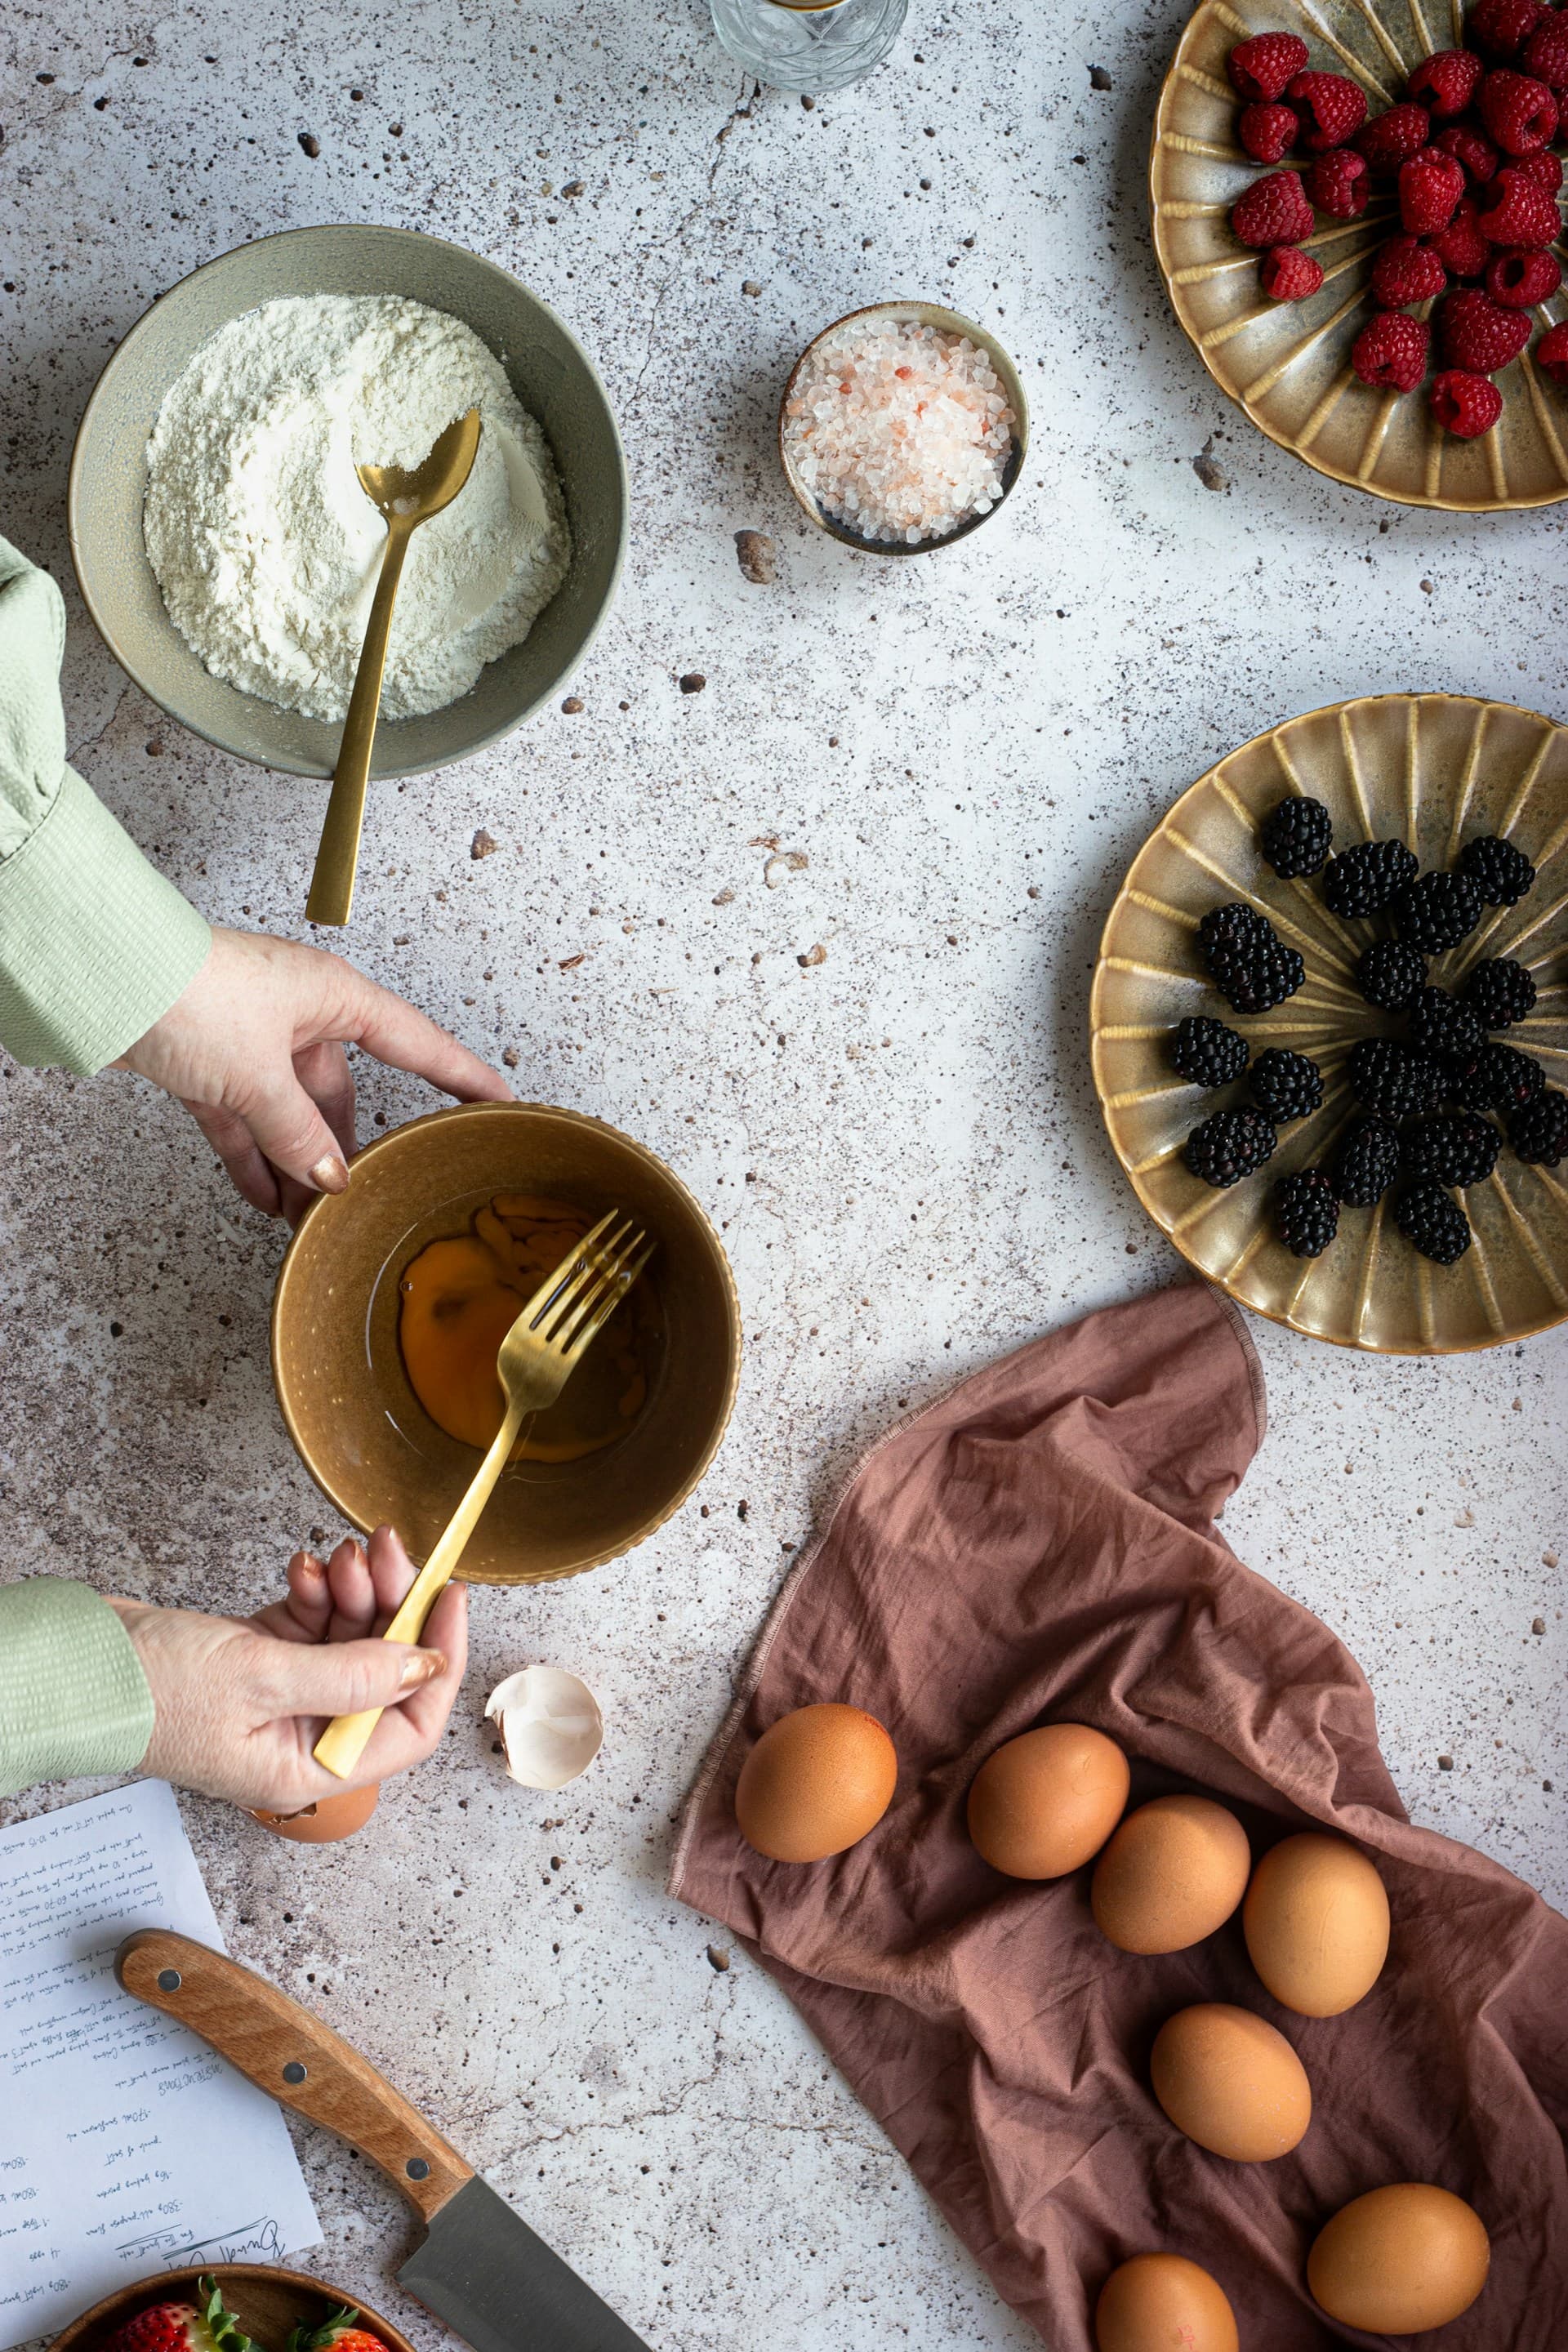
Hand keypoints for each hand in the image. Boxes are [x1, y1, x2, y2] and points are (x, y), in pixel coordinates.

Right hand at [106, 1527, 467, 1811]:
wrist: (75, 1664)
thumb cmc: (149, 1691)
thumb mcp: (262, 1678)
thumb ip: (352, 1672)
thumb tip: (425, 1663)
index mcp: (308, 1766)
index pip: (408, 1726)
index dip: (438, 1662)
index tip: (450, 1600)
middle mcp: (301, 1736)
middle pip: (383, 1671)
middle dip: (392, 1605)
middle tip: (387, 1552)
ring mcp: (281, 1695)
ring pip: (351, 1636)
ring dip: (354, 1589)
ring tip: (341, 1555)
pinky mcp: (259, 1658)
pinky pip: (314, 1621)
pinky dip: (317, 1591)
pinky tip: (305, 1569)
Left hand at [116, 926, 512, 1217]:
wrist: (106, 978)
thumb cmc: (189, 994)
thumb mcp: (258, 1077)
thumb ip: (298, 1135)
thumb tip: (330, 1178)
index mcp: (333, 996)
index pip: (417, 1043)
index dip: (461, 1076)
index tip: (499, 1101)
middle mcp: (300, 1013)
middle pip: (341, 1092)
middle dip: (345, 1149)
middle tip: (363, 1195)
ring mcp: (253, 1038)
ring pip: (290, 1112)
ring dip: (296, 1164)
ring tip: (306, 1217)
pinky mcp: (210, 1061)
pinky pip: (246, 1119)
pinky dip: (254, 1158)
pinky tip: (263, 1198)